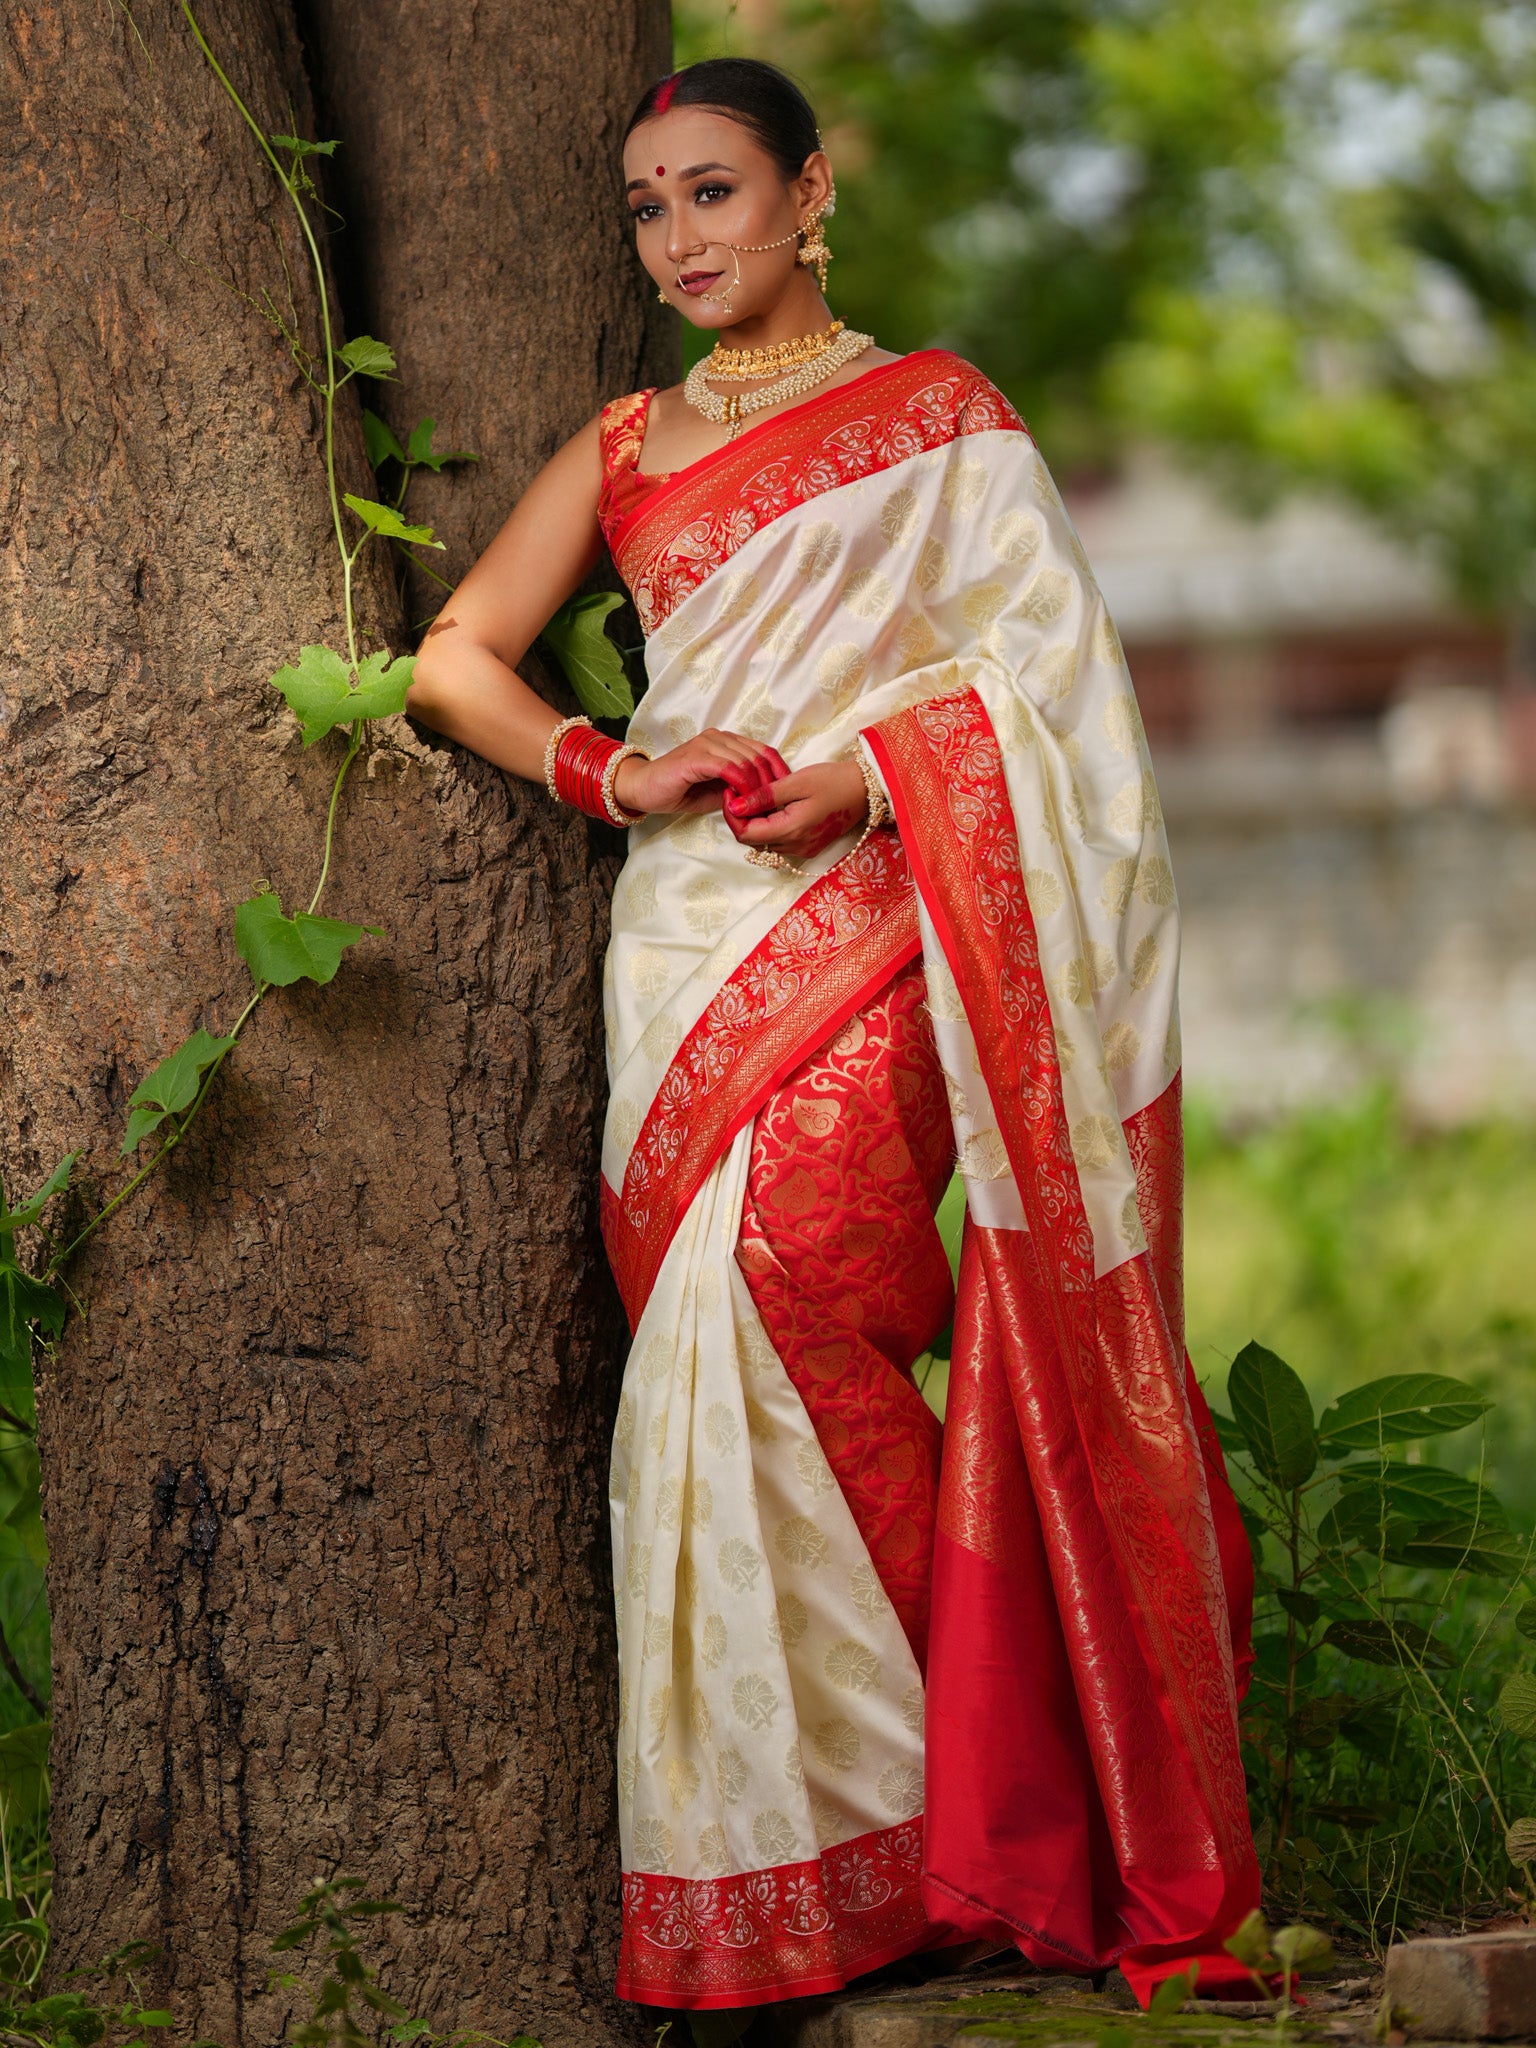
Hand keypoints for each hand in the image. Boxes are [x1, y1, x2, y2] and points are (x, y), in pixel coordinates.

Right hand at [612, 730, 788, 818]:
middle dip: (770, 783)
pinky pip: (729, 768)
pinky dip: (740, 786)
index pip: (764, 751)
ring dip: (756, 788)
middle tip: (771, 807)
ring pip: (747, 762)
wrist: (643, 789)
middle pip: (759, 756)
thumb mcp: (717, 791)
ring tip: (756, 808)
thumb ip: (739, 788)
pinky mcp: (697, 757)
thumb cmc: (679, 790)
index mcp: (726, 741)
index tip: (786, 795)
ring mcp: (707, 744)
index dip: (779, 772)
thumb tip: (764, 798)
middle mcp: (718, 737)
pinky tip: (740, 801)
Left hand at [724, 759, 868, 865]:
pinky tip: (775, 808)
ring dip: (756, 823)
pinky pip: (780, 842)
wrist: (865, 790)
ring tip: (759, 798)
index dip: (732, 815)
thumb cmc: (833, 781)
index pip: (745, 834)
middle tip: (743, 792)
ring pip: (765, 842)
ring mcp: (803, 849)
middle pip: (753, 841)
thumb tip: (735, 805)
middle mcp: (795, 846)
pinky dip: (771, 827)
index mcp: (791, 830)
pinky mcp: (808, 847)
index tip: (732, 793)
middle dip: (742, 818)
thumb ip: (764, 796)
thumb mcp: (796, 782)